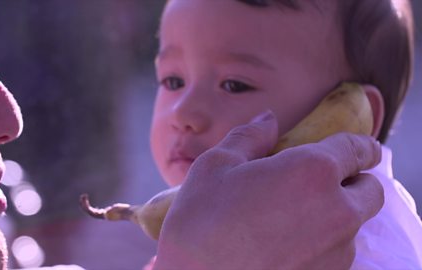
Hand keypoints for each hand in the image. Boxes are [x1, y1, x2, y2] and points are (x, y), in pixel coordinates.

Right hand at [153, 111, 382, 269]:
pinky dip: (324, 243)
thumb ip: (250, 136)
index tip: (356, 149)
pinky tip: (288, 242)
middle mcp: (337, 212)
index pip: (359, 149)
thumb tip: (268, 119)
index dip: (359, 146)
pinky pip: (338, 253)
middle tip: (319, 182)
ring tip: (293, 216)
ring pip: (354, 224)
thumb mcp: (216, 166)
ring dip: (336, 214)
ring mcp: (336, 252)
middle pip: (370, 190)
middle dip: (353, 181)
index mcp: (312, 172)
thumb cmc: (201, 222)